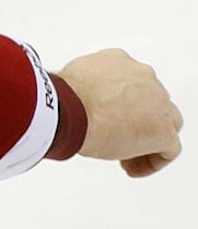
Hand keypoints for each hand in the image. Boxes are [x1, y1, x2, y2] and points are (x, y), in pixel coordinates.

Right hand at [59, 49, 183, 177]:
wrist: (66, 110)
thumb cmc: (60, 97)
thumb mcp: (71, 82)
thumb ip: (84, 88)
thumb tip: (76, 102)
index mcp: (119, 60)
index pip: (130, 82)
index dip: (121, 104)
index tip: (104, 119)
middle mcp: (144, 76)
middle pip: (152, 102)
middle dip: (137, 120)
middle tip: (113, 137)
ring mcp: (158, 102)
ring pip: (165, 124)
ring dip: (146, 140)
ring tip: (122, 158)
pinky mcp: (163, 130)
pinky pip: (168, 150)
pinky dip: (152, 161)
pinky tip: (130, 169)